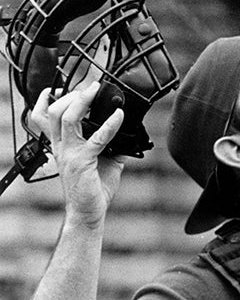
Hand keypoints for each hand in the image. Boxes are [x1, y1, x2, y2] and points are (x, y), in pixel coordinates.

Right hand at [30, 81, 125, 228]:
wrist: (88, 212)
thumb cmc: (93, 190)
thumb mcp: (104, 163)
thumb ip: (112, 147)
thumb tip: (130, 135)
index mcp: (61, 146)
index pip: (49, 117)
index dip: (55, 99)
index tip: (72, 88)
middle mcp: (62, 148)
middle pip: (54, 111)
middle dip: (71, 95)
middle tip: (90, 86)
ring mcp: (70, 154)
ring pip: (67, 118)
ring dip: (82, 101)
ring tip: (95, 91)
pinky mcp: (83, 161)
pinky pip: (96, 138)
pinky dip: (109, 125)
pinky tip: (119, 116)